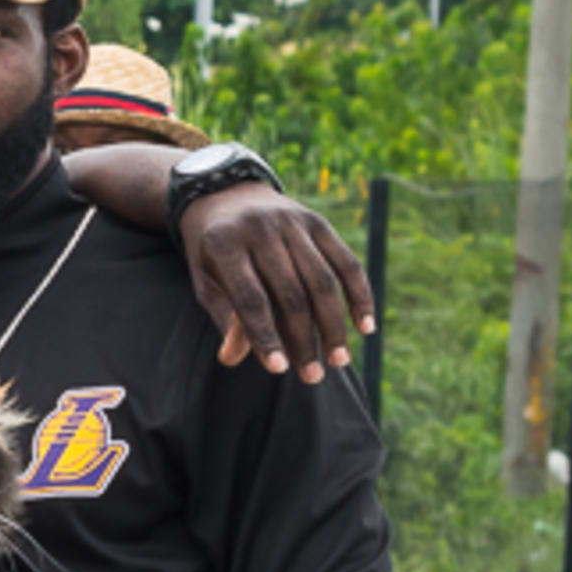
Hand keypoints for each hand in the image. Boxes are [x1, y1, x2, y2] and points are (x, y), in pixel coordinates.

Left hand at [180, 184, 368, 381]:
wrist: (227, 195)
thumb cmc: (212, 251)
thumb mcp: (206, 280)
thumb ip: (223, 315)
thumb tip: (233, 358)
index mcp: (225, 245)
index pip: (250, 299)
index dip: (265, 336)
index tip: (278, 370)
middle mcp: (262, 230)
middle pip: (291, 294)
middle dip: (304, 339)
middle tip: (313, 376)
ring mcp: (294, 223)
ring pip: (322, 281)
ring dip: (334, 325)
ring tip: (338, 361)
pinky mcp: (319, 222)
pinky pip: (346, 262)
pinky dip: (359, 294)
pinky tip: (365, 325)